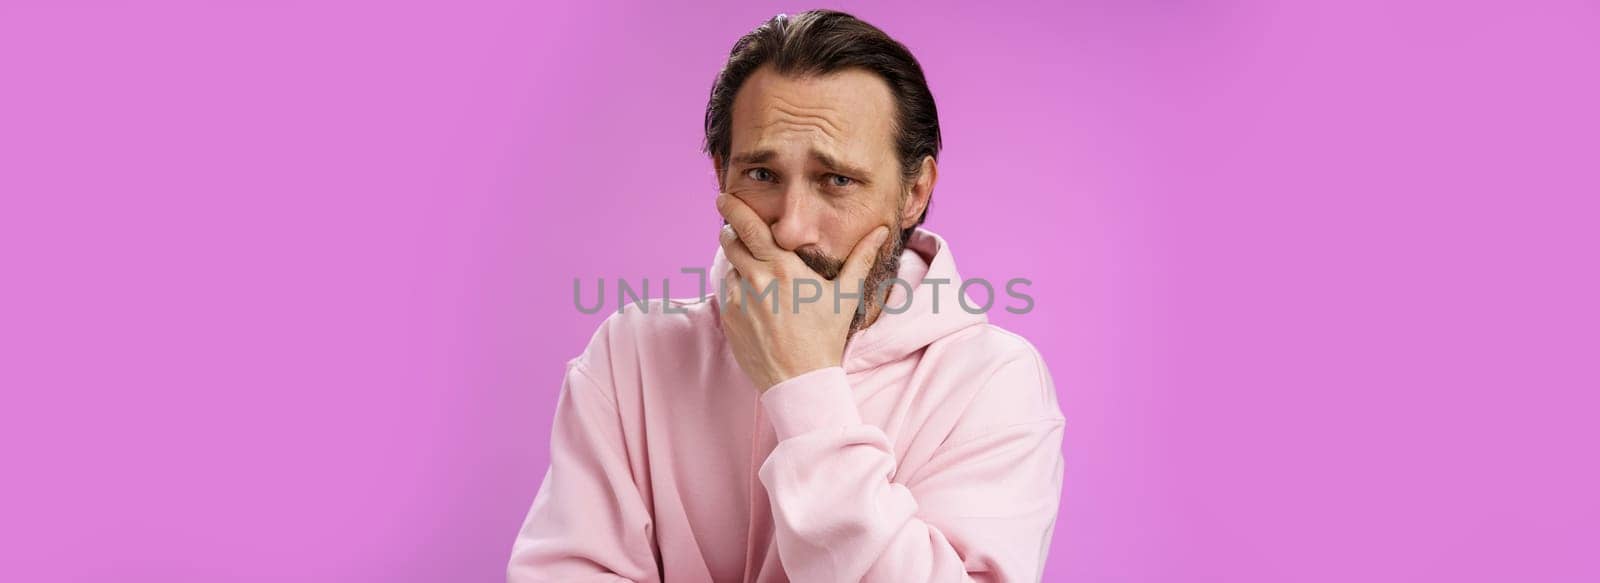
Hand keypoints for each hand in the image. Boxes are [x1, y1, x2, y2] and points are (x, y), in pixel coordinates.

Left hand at [715, 193, 889, 391]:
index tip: (724, 198)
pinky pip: (727, 295)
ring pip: (729, 269)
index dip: (733, 209)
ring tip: (762, 283)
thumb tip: (881, 231)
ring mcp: (739, 301)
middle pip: (730, 241)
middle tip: (739, 234)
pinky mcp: (729, 319)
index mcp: (784, 268)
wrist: (801, 381)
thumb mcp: (846, 296)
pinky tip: (759, 307)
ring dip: (739, 267)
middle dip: (732, 233)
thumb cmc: (826, 337)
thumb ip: (861, 258)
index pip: (749, 226)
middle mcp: (756, 280)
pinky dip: (738, 293)